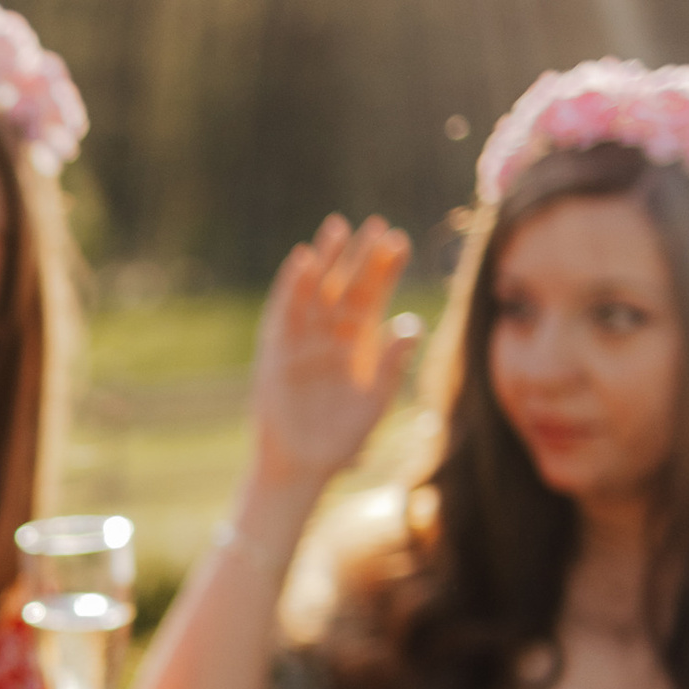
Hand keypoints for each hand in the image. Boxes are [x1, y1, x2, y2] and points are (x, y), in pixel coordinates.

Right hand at [251, 215, 417, 496]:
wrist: (303, 464)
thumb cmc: (342, 438)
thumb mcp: (375, 402)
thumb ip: (393, 365)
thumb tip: (411, 324)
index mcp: (360, 343)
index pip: (374, 297)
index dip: (385, 270)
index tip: (400, 241)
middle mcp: (331, 334)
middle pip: (347, 285)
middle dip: (360, 256)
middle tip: (376, 223)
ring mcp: (303, 339)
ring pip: (316, 290)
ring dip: (326, 260)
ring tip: (338, 228)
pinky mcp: (276, 350)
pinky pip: (285, 312)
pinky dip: (293, 286)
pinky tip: (303, 260)